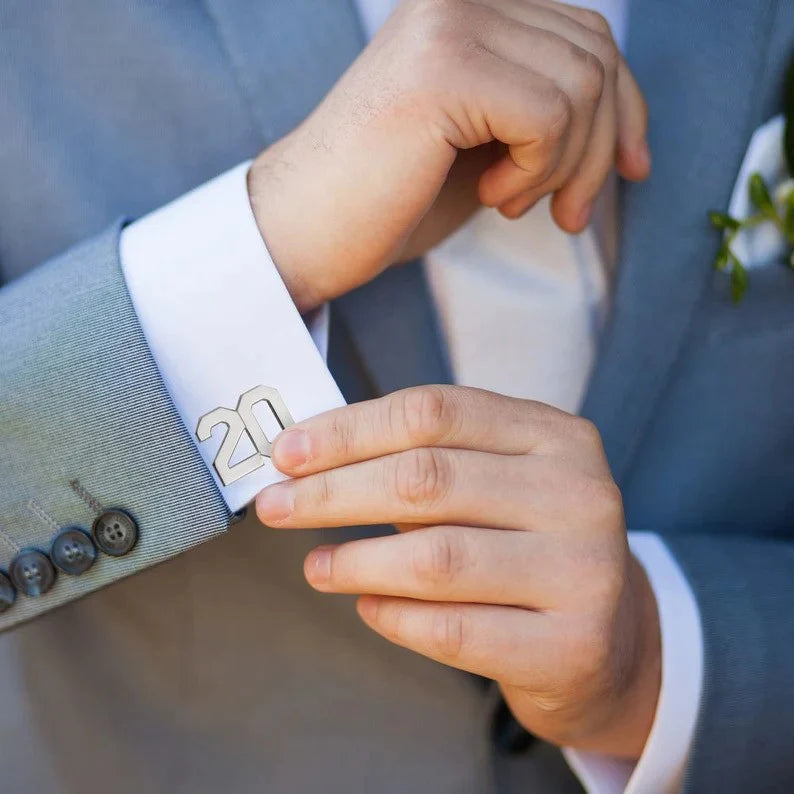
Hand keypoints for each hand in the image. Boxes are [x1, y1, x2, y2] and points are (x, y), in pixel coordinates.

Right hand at [248, 0, 649, 312]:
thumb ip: (541, 106)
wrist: (306, 227)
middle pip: (596, 56)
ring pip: (583, 86)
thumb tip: (626, 122)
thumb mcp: (484, 140)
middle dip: (602, 151)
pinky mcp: (443, 66)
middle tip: (566, 214)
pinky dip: (538, 171)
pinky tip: (492, 196)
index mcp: (468, 6)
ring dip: (565, 167)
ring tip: (510, 202)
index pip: (589, 35)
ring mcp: (449, 21)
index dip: (627, 108)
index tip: (632, 171)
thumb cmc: (391, 194)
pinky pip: (550, 115)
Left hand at [256, 386, 660, 757]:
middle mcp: (580, 493)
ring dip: (355, 560)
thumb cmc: (529, 544)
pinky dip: (394, 617)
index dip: (348, 430)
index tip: (287, 453)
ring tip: (315, 565)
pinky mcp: (573, 646)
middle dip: (332, 492)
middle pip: (427, 478)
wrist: (609, 640)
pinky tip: (365, 606)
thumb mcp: (499, 481)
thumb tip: (311, 458)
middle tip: (274, 506)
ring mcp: (585, 572)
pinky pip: (455, 631)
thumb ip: (427, 461)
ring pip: (436, 558)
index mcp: (557, 435)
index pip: (434, 412)